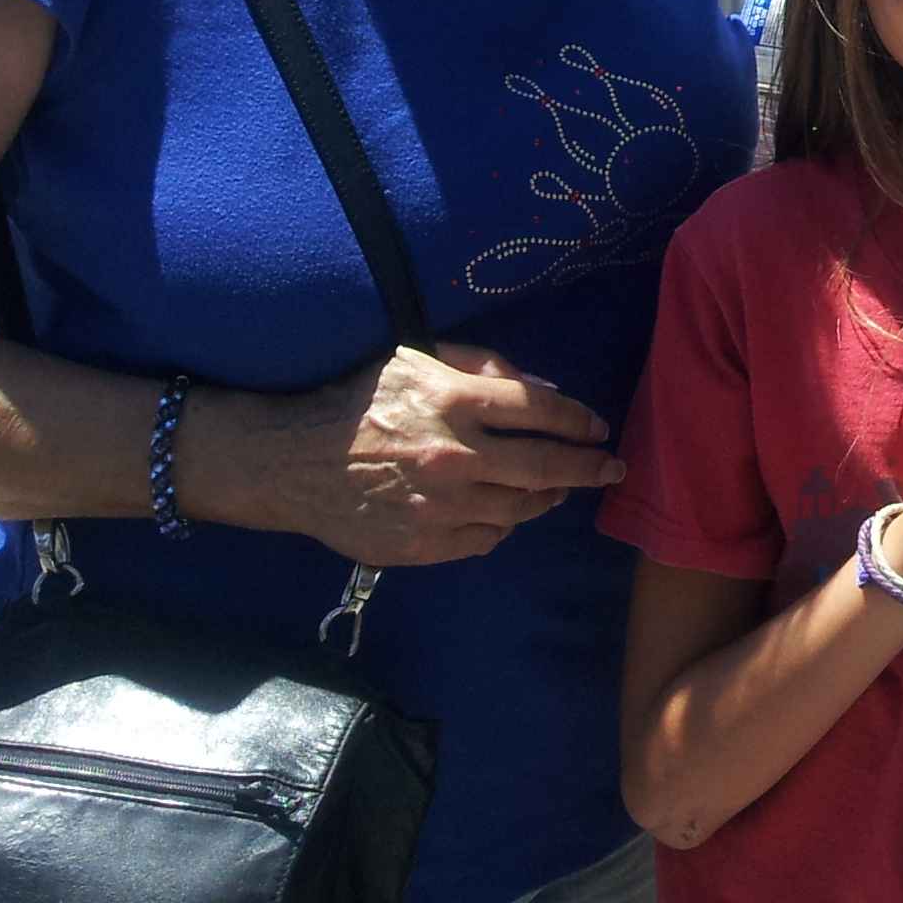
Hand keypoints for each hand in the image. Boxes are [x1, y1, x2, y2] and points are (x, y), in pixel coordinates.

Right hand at [193, 342, 623, 567]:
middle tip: (612, 469)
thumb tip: (543, 387)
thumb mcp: (417, 358)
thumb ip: (483, 367)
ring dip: (547, 497)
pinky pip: (484, 539)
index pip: (540, 410)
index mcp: (454, 401)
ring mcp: (439, 505)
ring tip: (560, 490)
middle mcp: (454, 456)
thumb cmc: (358, 400)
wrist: (290, 462)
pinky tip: (506, 513)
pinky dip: (502, 526)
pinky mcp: (421, 544)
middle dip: (588, 468)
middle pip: (544, 466)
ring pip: (519, 508)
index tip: (598, 428)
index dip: (578, 420)